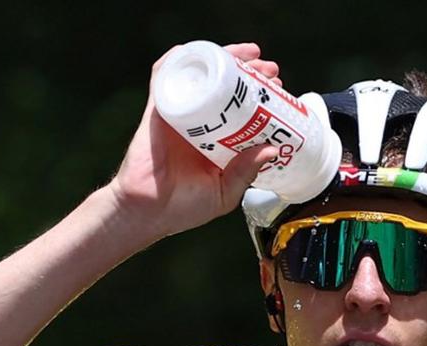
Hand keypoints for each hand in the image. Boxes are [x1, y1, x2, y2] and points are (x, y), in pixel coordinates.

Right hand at [108, 43, 280, 237]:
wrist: (147, 213)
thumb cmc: (182, 208)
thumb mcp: (225, 193)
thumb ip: (246, 173)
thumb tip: (271, 150)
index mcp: (217, 140)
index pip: (242, 107)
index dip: (260, 94)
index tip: (279, 88)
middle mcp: (200, 122)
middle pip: (225, 84)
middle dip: (249, 71)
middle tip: (270, 70)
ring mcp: (179, 113)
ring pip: (200, 74)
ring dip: (222, 58)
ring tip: (247, 55)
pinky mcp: (157, 110)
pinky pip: (164, 76)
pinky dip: (179, 59)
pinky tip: (198, 51)